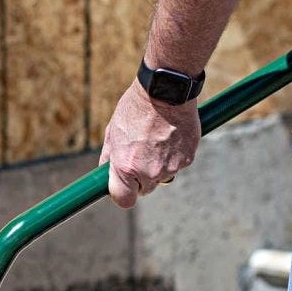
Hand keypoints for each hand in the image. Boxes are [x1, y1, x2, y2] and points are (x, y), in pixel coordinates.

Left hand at [99, 80, 200, 208]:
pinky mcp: (187, 160)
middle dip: (141, 178)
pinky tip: (170, 136)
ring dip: (159, 166)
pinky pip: (178, 165)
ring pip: (162, 177)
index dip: (123, 194)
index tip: (124, 186)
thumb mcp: (113, 131)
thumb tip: (104, 171)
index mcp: (126, 167)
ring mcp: (169, 167)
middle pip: (145, 189)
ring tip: (157, 140)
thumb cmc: (136, 108)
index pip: (124, 200)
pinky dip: (174, 156)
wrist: (166, 90)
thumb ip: (109, 156)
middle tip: (141, 154)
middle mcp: (148, 172)